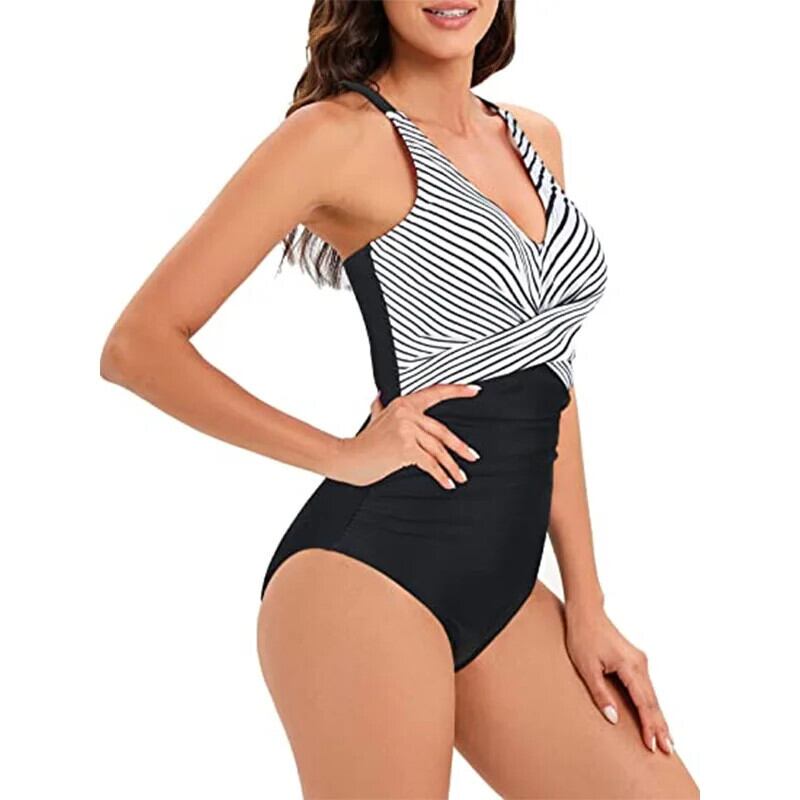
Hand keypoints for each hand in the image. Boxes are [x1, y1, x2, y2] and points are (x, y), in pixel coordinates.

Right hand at [329, 383, 481, 488]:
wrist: (349, 458)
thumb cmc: (363, 442)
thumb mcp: (374, 418)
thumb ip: (380, 407)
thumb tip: (380, 395)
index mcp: (403, 403)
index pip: (435, 393)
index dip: (457, 390)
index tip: (474, 390)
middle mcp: (406, 413)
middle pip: (441, 431)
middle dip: (460, 446)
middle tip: (472, 456)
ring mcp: (406, 429)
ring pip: (437, 449)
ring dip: (452, 466)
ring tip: (461, 476)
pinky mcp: (405, 447)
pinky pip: (429, 463)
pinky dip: (441, 475)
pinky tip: (448, 483)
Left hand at [564, 603, 674, 754]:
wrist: (586, 612)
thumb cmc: (583, 636)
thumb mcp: (586, 667)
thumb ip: (600, 693)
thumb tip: (613, 718)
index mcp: (629, 666)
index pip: (643, 702)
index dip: (648, 725)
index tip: (653, 744)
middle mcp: (639, 663)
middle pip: (653, 700)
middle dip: (660, 726)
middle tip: (668, 749)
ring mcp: (639, 661)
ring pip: (652, 694)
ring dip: (658, 716)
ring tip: (666, 738)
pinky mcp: (635, 660)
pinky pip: (647, 687)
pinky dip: (652, 704)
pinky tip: (654, 715)